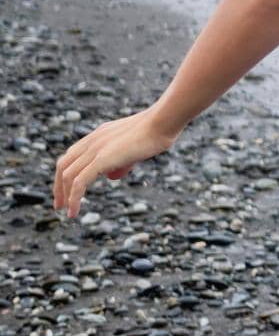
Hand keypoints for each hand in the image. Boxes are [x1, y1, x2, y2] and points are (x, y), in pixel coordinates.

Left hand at [53, 108, 182, 217]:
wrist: (161, 123)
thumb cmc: (156, 133)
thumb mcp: (133, 145)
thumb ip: (121, 157)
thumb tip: (117, 171)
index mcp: (98, 134)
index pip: (72, 155)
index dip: (65, 173)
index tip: (67, 188)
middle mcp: (91, 141)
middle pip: (63, 166)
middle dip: (58, 187)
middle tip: (60, 204)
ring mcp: (94, 149)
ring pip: (68, 176)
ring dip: (64, 196)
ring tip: (68, 212)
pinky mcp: (100, 159)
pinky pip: (79, 183)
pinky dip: (73, 199)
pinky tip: (73, 211)